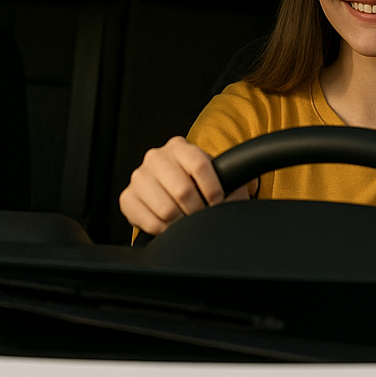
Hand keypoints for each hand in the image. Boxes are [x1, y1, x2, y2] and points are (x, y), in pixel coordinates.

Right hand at [119, 136, 254, 235]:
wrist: (173, 195)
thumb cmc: (198, 186)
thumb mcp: (216, 177)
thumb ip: (232, 179)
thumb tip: (248, 187)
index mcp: (179, 147)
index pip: (199, 164)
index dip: (213, 189)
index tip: (217, 202)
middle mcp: (156, 157)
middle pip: (182, 189)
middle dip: (197, 210)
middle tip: (201, 216)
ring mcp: (139, 177)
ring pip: (166, 208)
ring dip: (181, 222)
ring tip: (186, 222)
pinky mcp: (127, 198)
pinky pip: (148, 220)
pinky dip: (163, 229)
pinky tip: (169, 226)